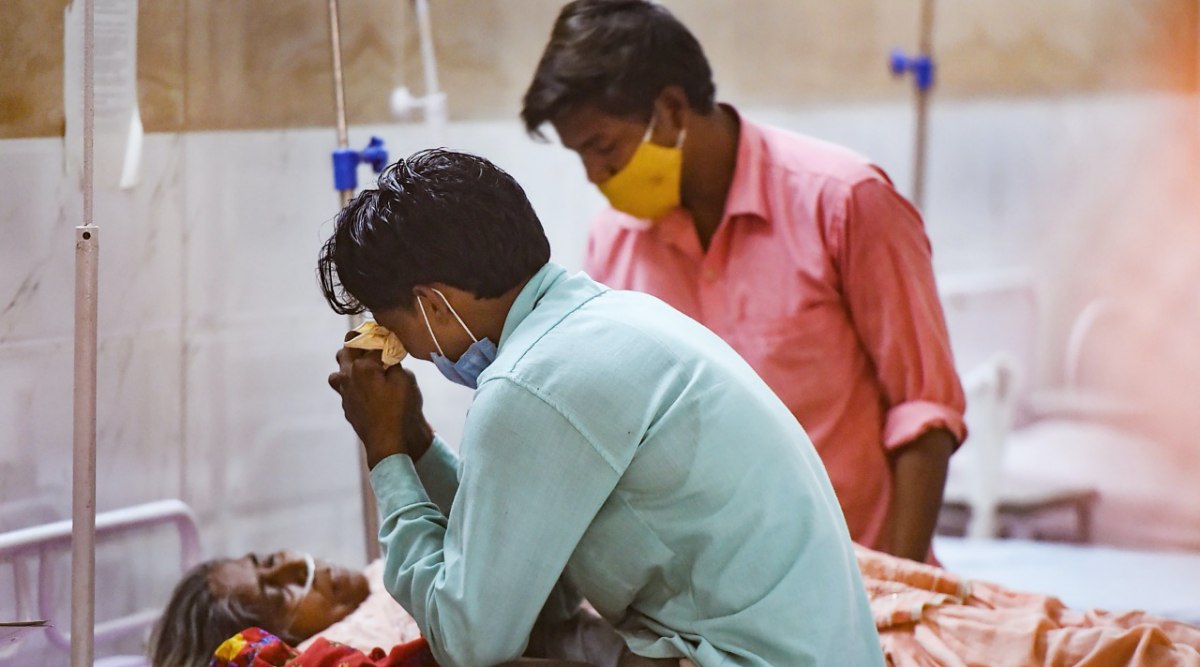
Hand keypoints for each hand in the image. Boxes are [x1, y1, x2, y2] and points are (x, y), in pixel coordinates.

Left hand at [329, 347, 433, 468]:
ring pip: (337, 372)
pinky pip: (344, 390)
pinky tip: (367, 390)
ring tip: (364, 369)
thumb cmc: (400, 408)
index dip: (381, 338)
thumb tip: (388, 355)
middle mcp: (348, 376)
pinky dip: (353, 385)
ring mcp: (345, 393)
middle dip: (357, 344)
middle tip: (371, 345)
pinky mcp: (346, 407)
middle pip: (345, 351)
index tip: (388, 336)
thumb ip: (394, 362)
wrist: (389, 441)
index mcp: (362, 366)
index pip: (370, 343)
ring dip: (348, 366)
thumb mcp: (405, 379)